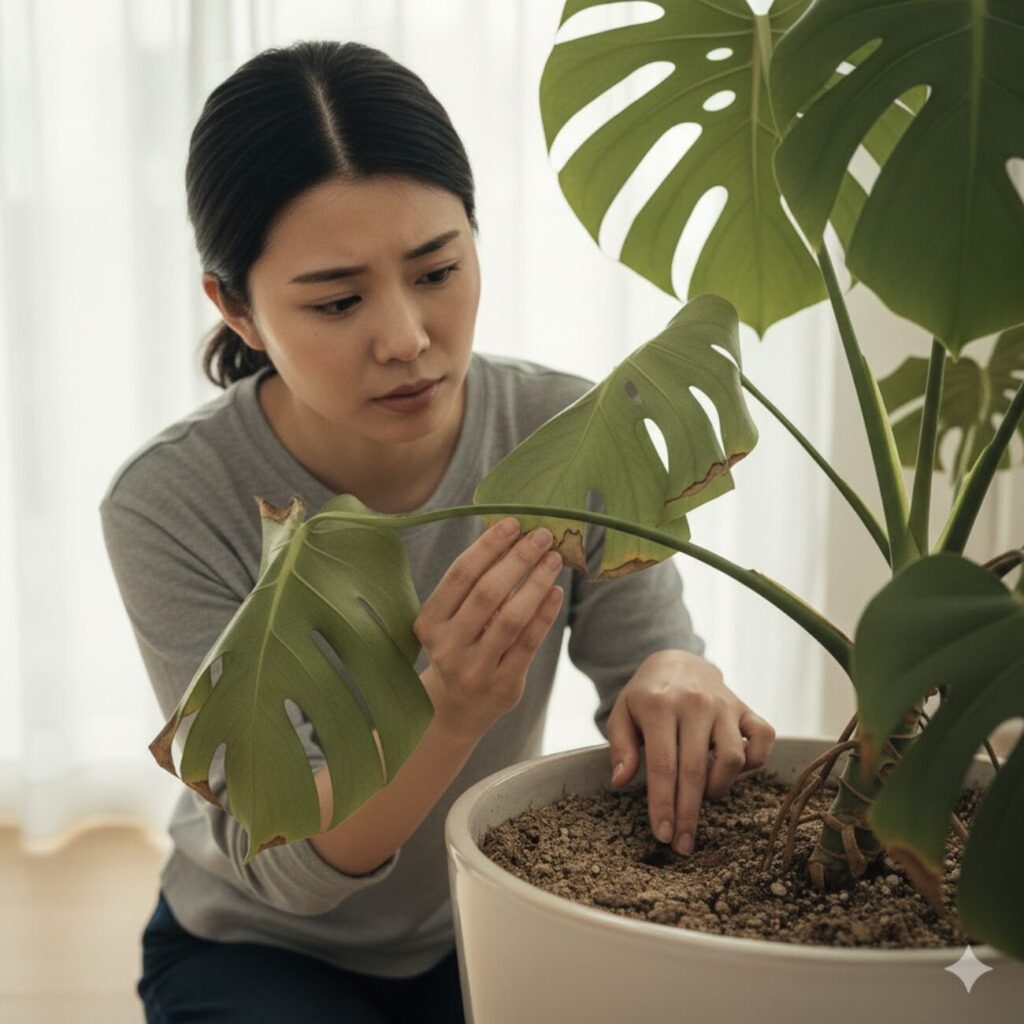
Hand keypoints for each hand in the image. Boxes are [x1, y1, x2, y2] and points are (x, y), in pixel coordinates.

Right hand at [414, 517, 563, 740]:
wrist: (458, 708)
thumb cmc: (460, 646)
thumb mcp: (452, 619)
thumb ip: (473, 584)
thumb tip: (511, 534)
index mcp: (429, 622)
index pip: (460, 575)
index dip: (488, 546)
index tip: (513, 523)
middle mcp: (447, 646)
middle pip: (486, 593)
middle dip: (517, 559)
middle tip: (542, 535)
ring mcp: (474, 668)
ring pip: (510, 619)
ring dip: (535, 583)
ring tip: (554, 559)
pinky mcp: (502, 685)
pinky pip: (528, 643)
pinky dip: (545, 614)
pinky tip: (556, 591)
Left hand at [606, 650, 774, 854]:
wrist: (678, 659)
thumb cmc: (647, 695)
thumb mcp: (623, 713)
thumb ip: (620, 746)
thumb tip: (620, 780)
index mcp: (659, 706)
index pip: (663, 766)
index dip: (664, 805)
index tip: (662, 836)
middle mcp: (695, 705)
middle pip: (695, 771)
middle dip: (688, 814)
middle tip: (682, 845)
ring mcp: (724, 706)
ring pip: (732, 758)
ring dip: (718, 788)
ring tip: (702, 796)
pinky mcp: (746, 708)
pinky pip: (763, 739)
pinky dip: (754, 761)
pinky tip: (733, 771)